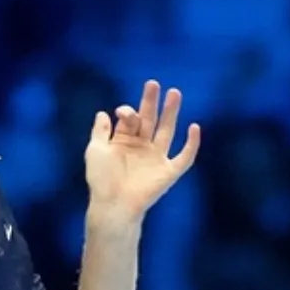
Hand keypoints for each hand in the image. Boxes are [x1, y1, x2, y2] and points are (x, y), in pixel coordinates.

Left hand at [85, 80, 199, 220]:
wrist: (112, 205)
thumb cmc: (101, 180)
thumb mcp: (95, 150)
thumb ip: (99, 131)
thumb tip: (103, 112)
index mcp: (124, 141)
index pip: (130, 119)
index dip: (127, 111)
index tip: (121, 112)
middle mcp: (142, 147)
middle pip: (150, 120)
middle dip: (151, 102)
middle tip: (153, 84)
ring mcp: (156, 158)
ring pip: (167, 131)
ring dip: (171, 113)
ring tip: (175, 93)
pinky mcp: (168, 172)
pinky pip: (184, 157)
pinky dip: (192, 144)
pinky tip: (195, 127)